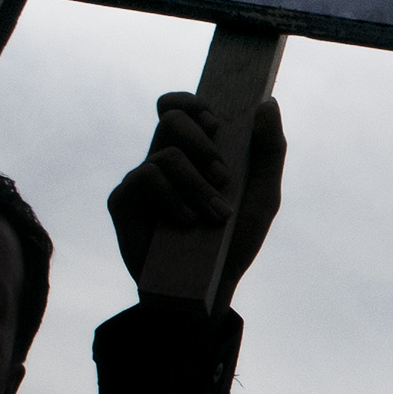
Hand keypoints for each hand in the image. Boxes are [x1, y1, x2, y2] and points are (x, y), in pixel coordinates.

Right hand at [106, 92, 288, 301]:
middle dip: (203, 145)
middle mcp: (162, 160)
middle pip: (171, 119)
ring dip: (198, 184)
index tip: (216, 123)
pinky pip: (145, 178)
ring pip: (165, 154)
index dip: (192, 103)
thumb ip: (270, 150)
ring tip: (215, 216)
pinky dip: (173, 198)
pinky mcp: (123, 202)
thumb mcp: (264, 197)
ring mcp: (141, 180)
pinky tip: (187, 222)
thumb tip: (267, 102)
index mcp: (191, 153)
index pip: (178, 107)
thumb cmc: (234, 242)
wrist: (208, 291)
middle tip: (224, 177)